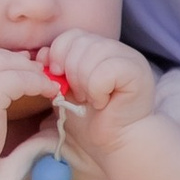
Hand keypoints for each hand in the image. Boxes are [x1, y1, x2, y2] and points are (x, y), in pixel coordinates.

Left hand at [43, 28, 156, 147]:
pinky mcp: (137, 70)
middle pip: (80, 42)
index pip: (71, 35)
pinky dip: (97, 91)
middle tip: (80, 96)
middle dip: (71, 73)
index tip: (59, 78)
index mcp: (98, 48)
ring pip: (92, 54)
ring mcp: (129, 56)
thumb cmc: (91, 119)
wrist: (114, 143)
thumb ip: (54, 70)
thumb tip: (42, 54)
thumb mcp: (64, 90)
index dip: (58, 54)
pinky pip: (104, 71)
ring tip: (91, 100)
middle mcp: (115, 48)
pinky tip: (103, 102)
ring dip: (84, 83)